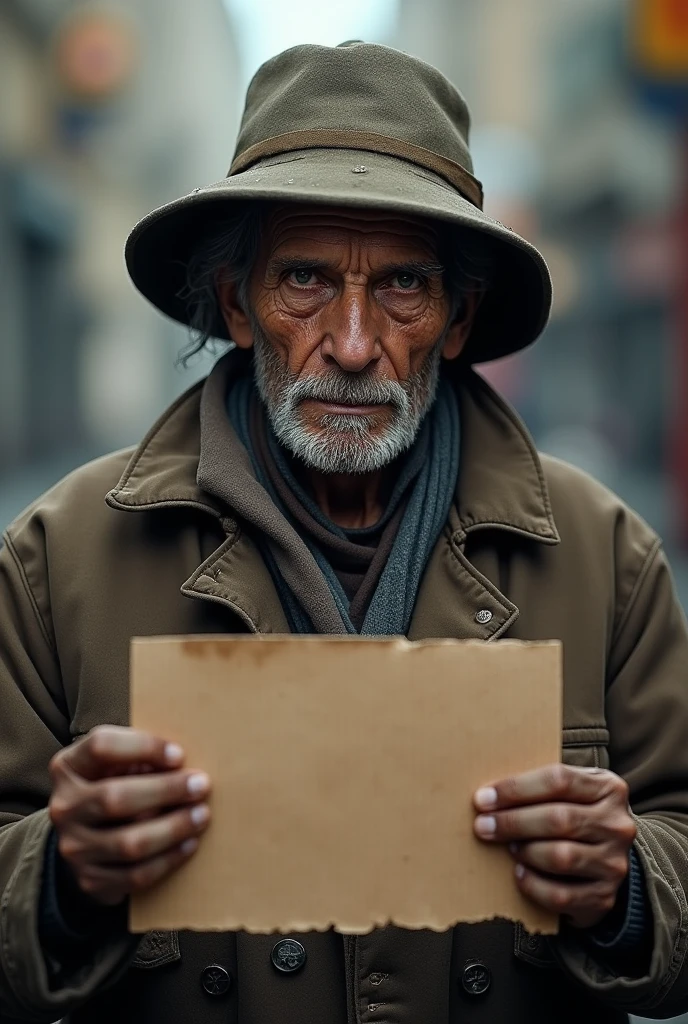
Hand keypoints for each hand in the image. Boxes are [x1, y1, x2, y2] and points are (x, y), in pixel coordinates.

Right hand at [49, 725, 210, 906]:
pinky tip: (190, 844)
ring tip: (202, 815)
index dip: (143, 747)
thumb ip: (141, 757)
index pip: (101, 746)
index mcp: (69, 766)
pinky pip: (135, 875)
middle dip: (166, 791)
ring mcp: (74, 847)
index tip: (179, 755)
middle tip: (201, 786)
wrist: (87, 835)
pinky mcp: (89, 879)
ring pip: (128, 843)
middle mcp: (64, 806)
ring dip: (173, 828)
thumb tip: (183, 762)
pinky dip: (168, 859)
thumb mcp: (118, 762)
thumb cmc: (115, 783)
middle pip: (114, 798)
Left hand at [473, 764, 635, 928]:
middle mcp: (617, 825)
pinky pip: (561, 895)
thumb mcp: (571, 793)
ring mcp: (614, 862)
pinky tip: (519, 874)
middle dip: (513, 822)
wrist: (607, 861)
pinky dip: (533, 885)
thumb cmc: (576, 816)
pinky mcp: (604, 896)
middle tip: (483, 826)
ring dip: (526, 851)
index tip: (484, 798)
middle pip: (559, 819)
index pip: (559, 780)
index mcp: (608, 788)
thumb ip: (540, 787)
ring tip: (509, 847)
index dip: (516, 788)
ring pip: (561, 857)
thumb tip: (488, 793)